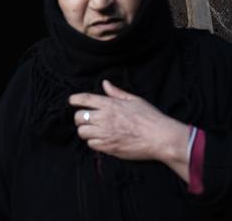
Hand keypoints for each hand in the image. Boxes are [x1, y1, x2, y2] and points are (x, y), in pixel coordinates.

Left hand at [69, 79, 190, 182]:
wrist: (160, 138)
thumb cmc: (150, 117)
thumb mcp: (134, 100)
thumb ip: (116, 92)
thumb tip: (105, 84)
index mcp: (109, 104)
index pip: (84, 99)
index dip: (74, 99)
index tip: (71, 101)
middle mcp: (104, 118)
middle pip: (78, 117)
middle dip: (79, 118)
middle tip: (85, 120)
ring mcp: (105, 134)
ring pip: (82, 132)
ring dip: (85, 131)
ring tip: (93, 130)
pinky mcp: (108, 147)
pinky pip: (91, 145)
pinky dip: (93, 142)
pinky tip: (101, 140)